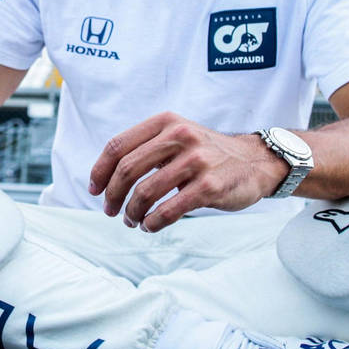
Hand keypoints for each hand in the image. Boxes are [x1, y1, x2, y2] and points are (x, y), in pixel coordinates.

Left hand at [88, 112, 287, 231]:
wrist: (254, 161)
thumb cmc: (208, 153)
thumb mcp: (178, 135)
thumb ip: (148, 147)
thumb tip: (108, 176)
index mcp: (166, 122)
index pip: (118, 145)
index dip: (100, 170)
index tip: (94, 189)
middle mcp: (179, 136)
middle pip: (128, 168)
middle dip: (113, 195)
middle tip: (110, 211)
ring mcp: (195, 161)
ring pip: (146, 192)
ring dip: (132, 212)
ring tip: (132, 221)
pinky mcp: (209, 186)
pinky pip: (169, 210)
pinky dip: (153, 223)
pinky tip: (150, 226)